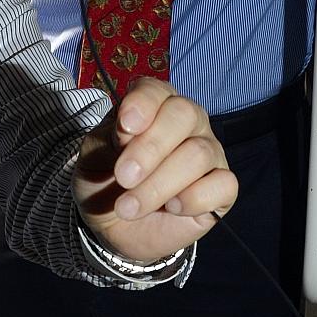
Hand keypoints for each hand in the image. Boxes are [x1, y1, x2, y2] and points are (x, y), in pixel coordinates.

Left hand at [75, 78, 235, 263]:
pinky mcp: (222, 188)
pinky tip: (171, 208)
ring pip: (199, 154)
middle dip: (151, 147)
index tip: (125, 127)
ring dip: (159, 185)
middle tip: (123, 177)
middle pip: (184, 114)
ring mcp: (210, 153)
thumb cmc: (105, 180)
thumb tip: (130, 130)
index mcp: (154, 105)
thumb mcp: (93, 157)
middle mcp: (188, 122)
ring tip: (129, 206)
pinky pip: (223, 185)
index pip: (156, 90)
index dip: (143, 104)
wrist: (115, 226)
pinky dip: (194, 199)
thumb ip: (109, 139)